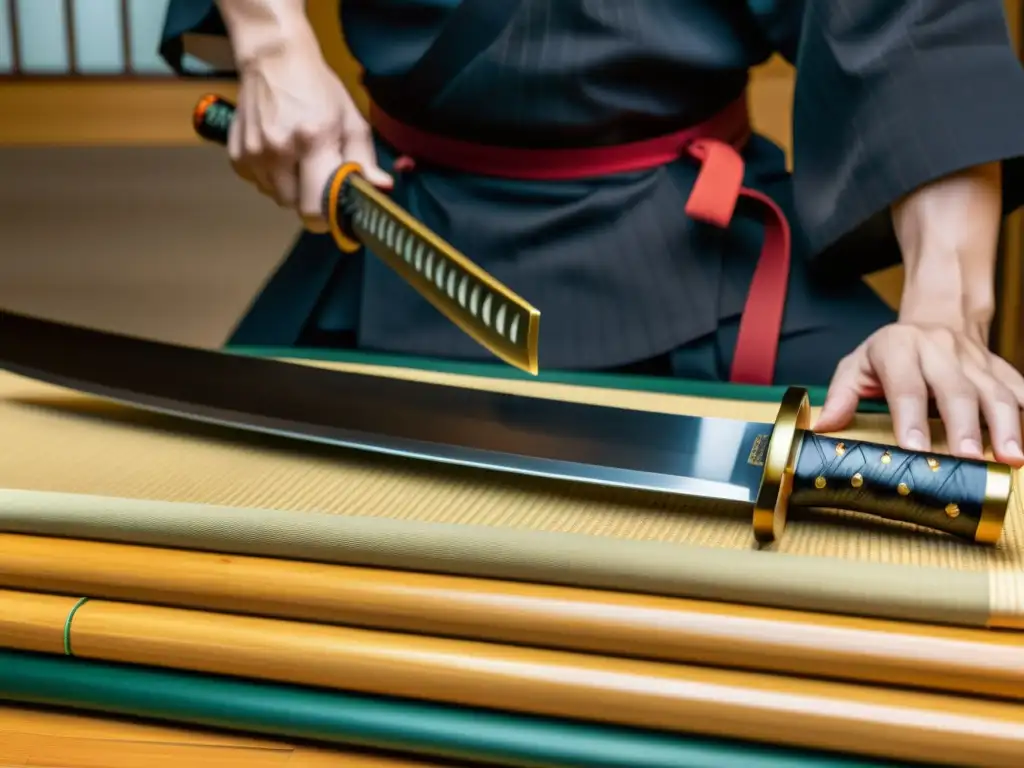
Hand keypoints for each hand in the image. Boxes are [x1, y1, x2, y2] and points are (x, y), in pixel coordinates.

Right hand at [228, 30, 392, 231]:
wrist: (274, 59)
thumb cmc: (318, 89)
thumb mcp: (351, 120)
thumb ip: (365, 159)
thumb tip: (381, 188)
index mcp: (312, 141)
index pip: (315, 208)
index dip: (328, 215)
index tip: (337, 208)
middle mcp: (278, 150)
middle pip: (296, 207)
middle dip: (310, 198)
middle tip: (318, 175)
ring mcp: (253, 154)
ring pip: (277, 198)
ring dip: (291, 188)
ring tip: (299, 159)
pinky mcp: (237, 155)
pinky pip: (258, 185)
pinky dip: (271, 178)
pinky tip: (280, 154)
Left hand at [815, 322, 1023, 465]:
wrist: (935, 318)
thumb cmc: (890, 352)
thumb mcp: (856, 365)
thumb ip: (842, 394)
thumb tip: (824, 426)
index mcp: (899, 348)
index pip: (906, 386)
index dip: (910, 418)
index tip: (915, 449)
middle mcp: (940, 350)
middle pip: (956, 390)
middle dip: (963, 426)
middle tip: (967, 459)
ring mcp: (976, 359)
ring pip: (995, 392)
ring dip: (1006, 426)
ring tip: (1010, 457)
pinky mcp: (1001, 368)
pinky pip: (1020, 389)